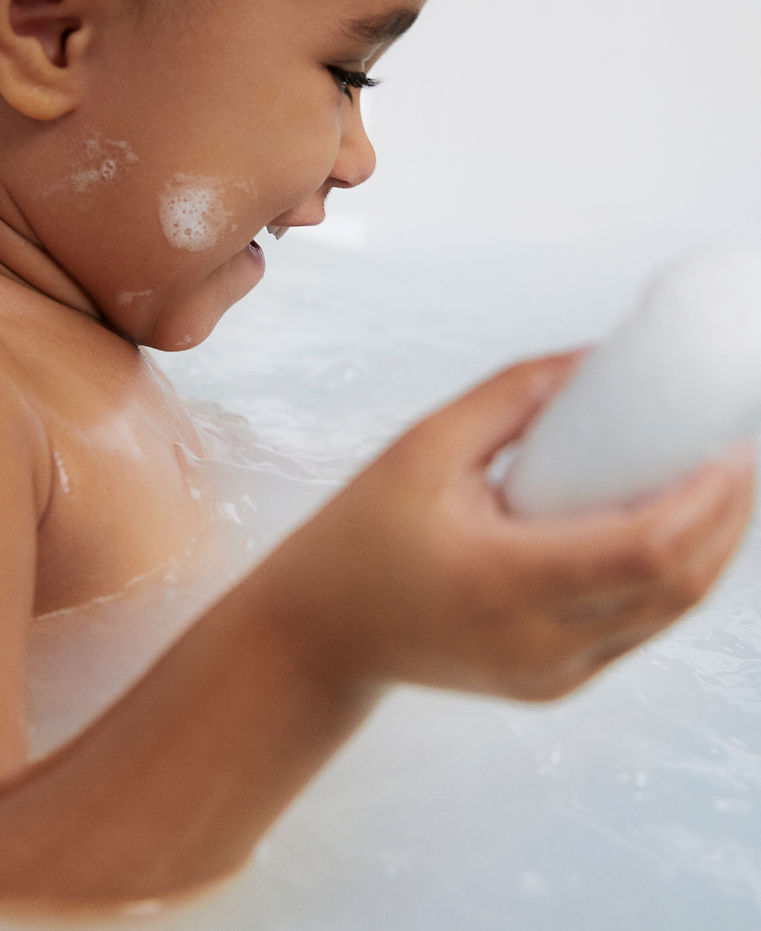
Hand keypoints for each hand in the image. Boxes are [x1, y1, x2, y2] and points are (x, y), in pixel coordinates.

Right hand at [269, 354, 755, 701]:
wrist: (323, 632)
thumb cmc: (361, 537)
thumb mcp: (424, 448)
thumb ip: (512, 397)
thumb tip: (594, 359)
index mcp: (502, 583)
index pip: (647, 552)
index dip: (709, 501)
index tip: (734, 445)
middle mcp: (539, 644)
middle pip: (678, 588)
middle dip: (728, 520)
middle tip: (741, 453)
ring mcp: (552, 674)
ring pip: (669, 615)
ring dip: (711, 550)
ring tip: (721, 484)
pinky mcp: (554, 683)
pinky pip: (638, 629)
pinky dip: (672, 579)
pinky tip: (676, 528)